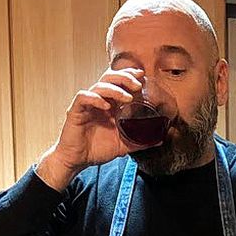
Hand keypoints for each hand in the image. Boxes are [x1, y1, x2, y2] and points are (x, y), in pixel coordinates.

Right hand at [36, 67, 145, 189]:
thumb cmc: (97, 149)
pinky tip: (105, 105)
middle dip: (124, 78)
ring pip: (99, 86)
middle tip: (137, 85)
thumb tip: (160, 140)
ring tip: (127, 97)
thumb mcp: (123, 145)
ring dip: (114, 89)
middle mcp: (98, 100)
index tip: (142, 76)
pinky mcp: (75, 111)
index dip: (129, 75)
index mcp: (109, 104)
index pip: (118, 82)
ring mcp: (87, 104)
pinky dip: (95, 98)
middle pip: (109, 78)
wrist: (78, 160)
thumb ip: (140, 141)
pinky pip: (83, 97)